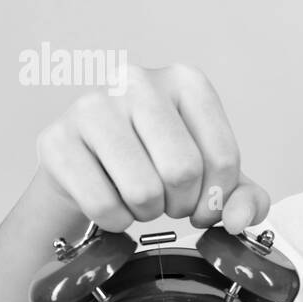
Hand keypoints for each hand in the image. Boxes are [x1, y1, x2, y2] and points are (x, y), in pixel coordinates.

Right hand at [33, 63, 269, 233]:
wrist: (87, 168)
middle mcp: (137, 81)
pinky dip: (115, 220)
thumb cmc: (155, 164)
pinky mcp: (56, 139)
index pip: (223, 158)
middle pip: (183, 171)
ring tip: (140, 201)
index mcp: (186, 81)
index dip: (218, 198)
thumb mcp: (211, 176)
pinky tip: (112, 203)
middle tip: (169, 203)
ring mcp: (92, 105)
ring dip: (148, 213)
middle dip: (181, 205)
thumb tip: (239, 219)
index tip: (203, 205)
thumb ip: (246, 198)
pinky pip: (103, 205)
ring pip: (143, 190)